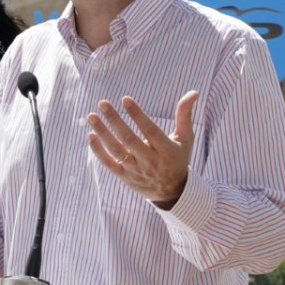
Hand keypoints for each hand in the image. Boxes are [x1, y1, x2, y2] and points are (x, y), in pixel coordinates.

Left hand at [87, 91, 198, 208]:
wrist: (171, 192)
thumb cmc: (177, 158)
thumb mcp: (185, 138)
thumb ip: (185, 115)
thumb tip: (193, 92)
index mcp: (166, 150)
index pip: (150, 130)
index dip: (137, 115)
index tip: (125, 99)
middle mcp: (151, 161)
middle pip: (129, 139)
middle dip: (115, 120)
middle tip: (103, 103)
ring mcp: (136, 170)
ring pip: (117, 150)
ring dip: (103, 133)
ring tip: (92, 116)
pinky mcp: (125, 177)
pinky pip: (109, 164)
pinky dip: (98, 151)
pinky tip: (91, 135)